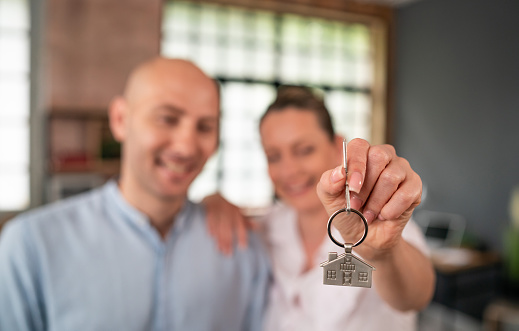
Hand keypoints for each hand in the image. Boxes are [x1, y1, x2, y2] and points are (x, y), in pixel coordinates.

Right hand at [202, 193, 250, 254]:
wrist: (215, 196)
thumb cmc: (229, 207)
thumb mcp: (239, 212)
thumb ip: (246, 221)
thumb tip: (257, 228)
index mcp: (237, 213)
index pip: (240, 227)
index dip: (241, 237)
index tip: (242, 247)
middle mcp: (228, 212)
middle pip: (228, 230)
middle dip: (228, 242)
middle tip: (228, 253)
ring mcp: (218, 211)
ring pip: (219, 227)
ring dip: (219, 239)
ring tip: (220, 250)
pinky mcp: (210, 210)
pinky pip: (210, 220)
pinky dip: (211, 228)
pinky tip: (211, 237)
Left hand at [317, 138, 421, 261]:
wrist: (365, 236)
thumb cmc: (347, 211)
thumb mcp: (329, 198)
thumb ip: (328, 182)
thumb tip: (339, 172)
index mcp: (361, 154)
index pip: (360, 146)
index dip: (356, 165)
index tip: (352, 187)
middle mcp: (383, 157)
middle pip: (378, 157)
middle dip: (365, 187)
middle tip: (356, 205)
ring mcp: (401, 170)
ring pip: (391, 177)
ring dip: (376, 202)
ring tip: (369, 213)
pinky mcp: (415, 186)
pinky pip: (406, 194)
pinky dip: (391, 209)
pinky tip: (384, 215)